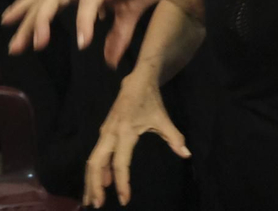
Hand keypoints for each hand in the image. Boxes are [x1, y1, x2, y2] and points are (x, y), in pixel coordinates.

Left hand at [3, 0, 186, 66]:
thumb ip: (116, 36)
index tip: (9, 25)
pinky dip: (84, 22)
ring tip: (38, 44)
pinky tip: (83, 41)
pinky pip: (90, 2)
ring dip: (44, 20)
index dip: (27, 8)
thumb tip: (109, 62)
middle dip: (26, 21)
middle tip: (14, 47)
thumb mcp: (128, 14)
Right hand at [84, 75, 190, 207]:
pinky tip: (102, 183)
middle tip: (97, 205)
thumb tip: (186, 154)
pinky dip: (96, 171)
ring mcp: (104, 133)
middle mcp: (110, 133)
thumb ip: (174, 137)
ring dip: (91, 180)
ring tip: (92, 200)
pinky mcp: (104, 133)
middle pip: (96, 163)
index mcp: (125, 131)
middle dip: (94, 185)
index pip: (120, 163)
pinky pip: (96, 155)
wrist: (136, 80)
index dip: (122, 183)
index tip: (124, 199)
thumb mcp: (163, 118)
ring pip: (93, 160)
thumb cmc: (150, 100)